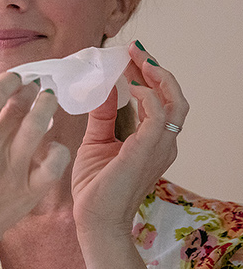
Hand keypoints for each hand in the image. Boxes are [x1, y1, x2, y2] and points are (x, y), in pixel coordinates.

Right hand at [0, 72, 70, 268]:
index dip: (7, 80)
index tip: (14, 77)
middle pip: (16, 109)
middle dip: (29, 89)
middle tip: (34, 84)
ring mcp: (11, 174)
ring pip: (37, 127)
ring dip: (46, 106)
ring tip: (48, 98)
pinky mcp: (30, 191)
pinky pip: (54, 163)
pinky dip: (58, 149)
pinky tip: (52, 143)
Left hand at [71, 41, 188, 235]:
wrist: (92, 217)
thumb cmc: (96, 184)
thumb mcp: (97, 140)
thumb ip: (103, 114)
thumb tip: (104, 85)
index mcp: (153, 140)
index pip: (164, 100)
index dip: (151, 75)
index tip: (130, 55)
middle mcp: (163, 143)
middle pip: (175, 97)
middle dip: (157, 70)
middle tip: (134, 51)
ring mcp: (158, 148)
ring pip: (175, 103)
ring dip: (157, 77)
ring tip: (136, 61)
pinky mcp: (145, 151)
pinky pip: (158, 117)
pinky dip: (148, 97)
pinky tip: (130, 88)